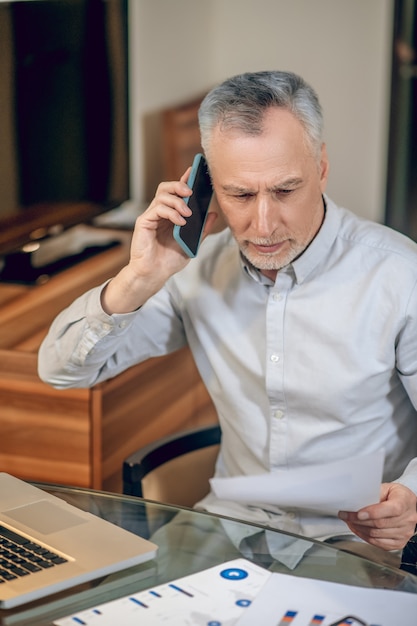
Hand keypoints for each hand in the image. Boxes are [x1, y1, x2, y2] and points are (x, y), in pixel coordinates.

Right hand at [102, 169, 216, 313]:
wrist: (154, 274)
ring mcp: (151, 216)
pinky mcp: (144, 222)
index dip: (185, 180)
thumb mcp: (192, 244)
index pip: (177, 192)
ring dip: (177, 201)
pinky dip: (170, 212)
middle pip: (166, 187)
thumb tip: (213, 214)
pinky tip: (180, 222)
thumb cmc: (169, 260)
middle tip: (191, 191)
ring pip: (161, 195)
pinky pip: (157, 209)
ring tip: (188, 213)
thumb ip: (202, 229)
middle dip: (179, 185)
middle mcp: (159, 212)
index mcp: (170, 215)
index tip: (195, 171)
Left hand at [338, 483, 416, 550]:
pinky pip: (379, 544)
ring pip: (377, 535)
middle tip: (346, 515)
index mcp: (405, 501)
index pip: (391, 509)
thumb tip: (356, 500)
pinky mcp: (399, 543)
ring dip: (359, 529)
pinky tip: (358, 530)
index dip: (373, 512)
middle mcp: (407, 519)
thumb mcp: (387, 488)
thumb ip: (374, 493)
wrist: (407, 505)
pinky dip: (365, 537)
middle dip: (359, 520)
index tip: (358, 513)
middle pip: (380, 524)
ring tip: (349, 522)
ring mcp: (404, 533)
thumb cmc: (396, 495)